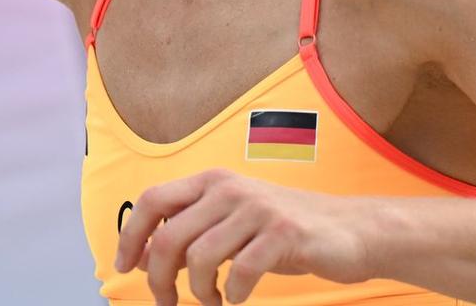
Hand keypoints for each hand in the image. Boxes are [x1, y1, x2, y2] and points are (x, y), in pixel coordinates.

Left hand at [115, 169, 377, 304]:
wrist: (351, 230)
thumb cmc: (284, 231)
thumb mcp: (231, 222)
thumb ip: (190, 231)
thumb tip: (140, 255)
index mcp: (212, 181)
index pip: (152, 201)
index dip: (130, 236)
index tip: (123, 267)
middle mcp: (230, 188)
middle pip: (169, 238)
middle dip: (159, 280)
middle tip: (167, 302)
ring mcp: (257, 209)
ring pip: (200, 259)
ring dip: (200, 292)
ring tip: (212, 300)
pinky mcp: (283, 234)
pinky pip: (240, 273)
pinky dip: (233, 295)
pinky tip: (239, 298)